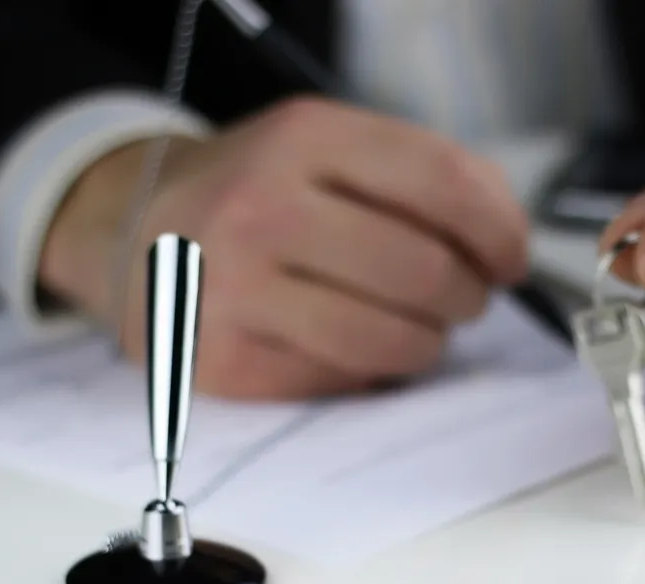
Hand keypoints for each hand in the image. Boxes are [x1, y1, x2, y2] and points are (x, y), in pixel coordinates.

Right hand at [40, 96, 529, 398]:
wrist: (134, 234)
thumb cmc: (257, 195)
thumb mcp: (326, 150)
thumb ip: (422, 178)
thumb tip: (506, 240)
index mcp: (303, 139)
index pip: (443, 185)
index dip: (499, 232)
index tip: (511, 258)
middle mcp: (262, 209)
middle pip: (426, 272)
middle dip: (466, 296)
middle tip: (460, 298)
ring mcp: (237, 291)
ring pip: (392, 342)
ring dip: (427, 343)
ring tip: (414, 326)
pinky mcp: (227, 362)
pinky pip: (345, 382)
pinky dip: (369, 372)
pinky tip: (349, 343)